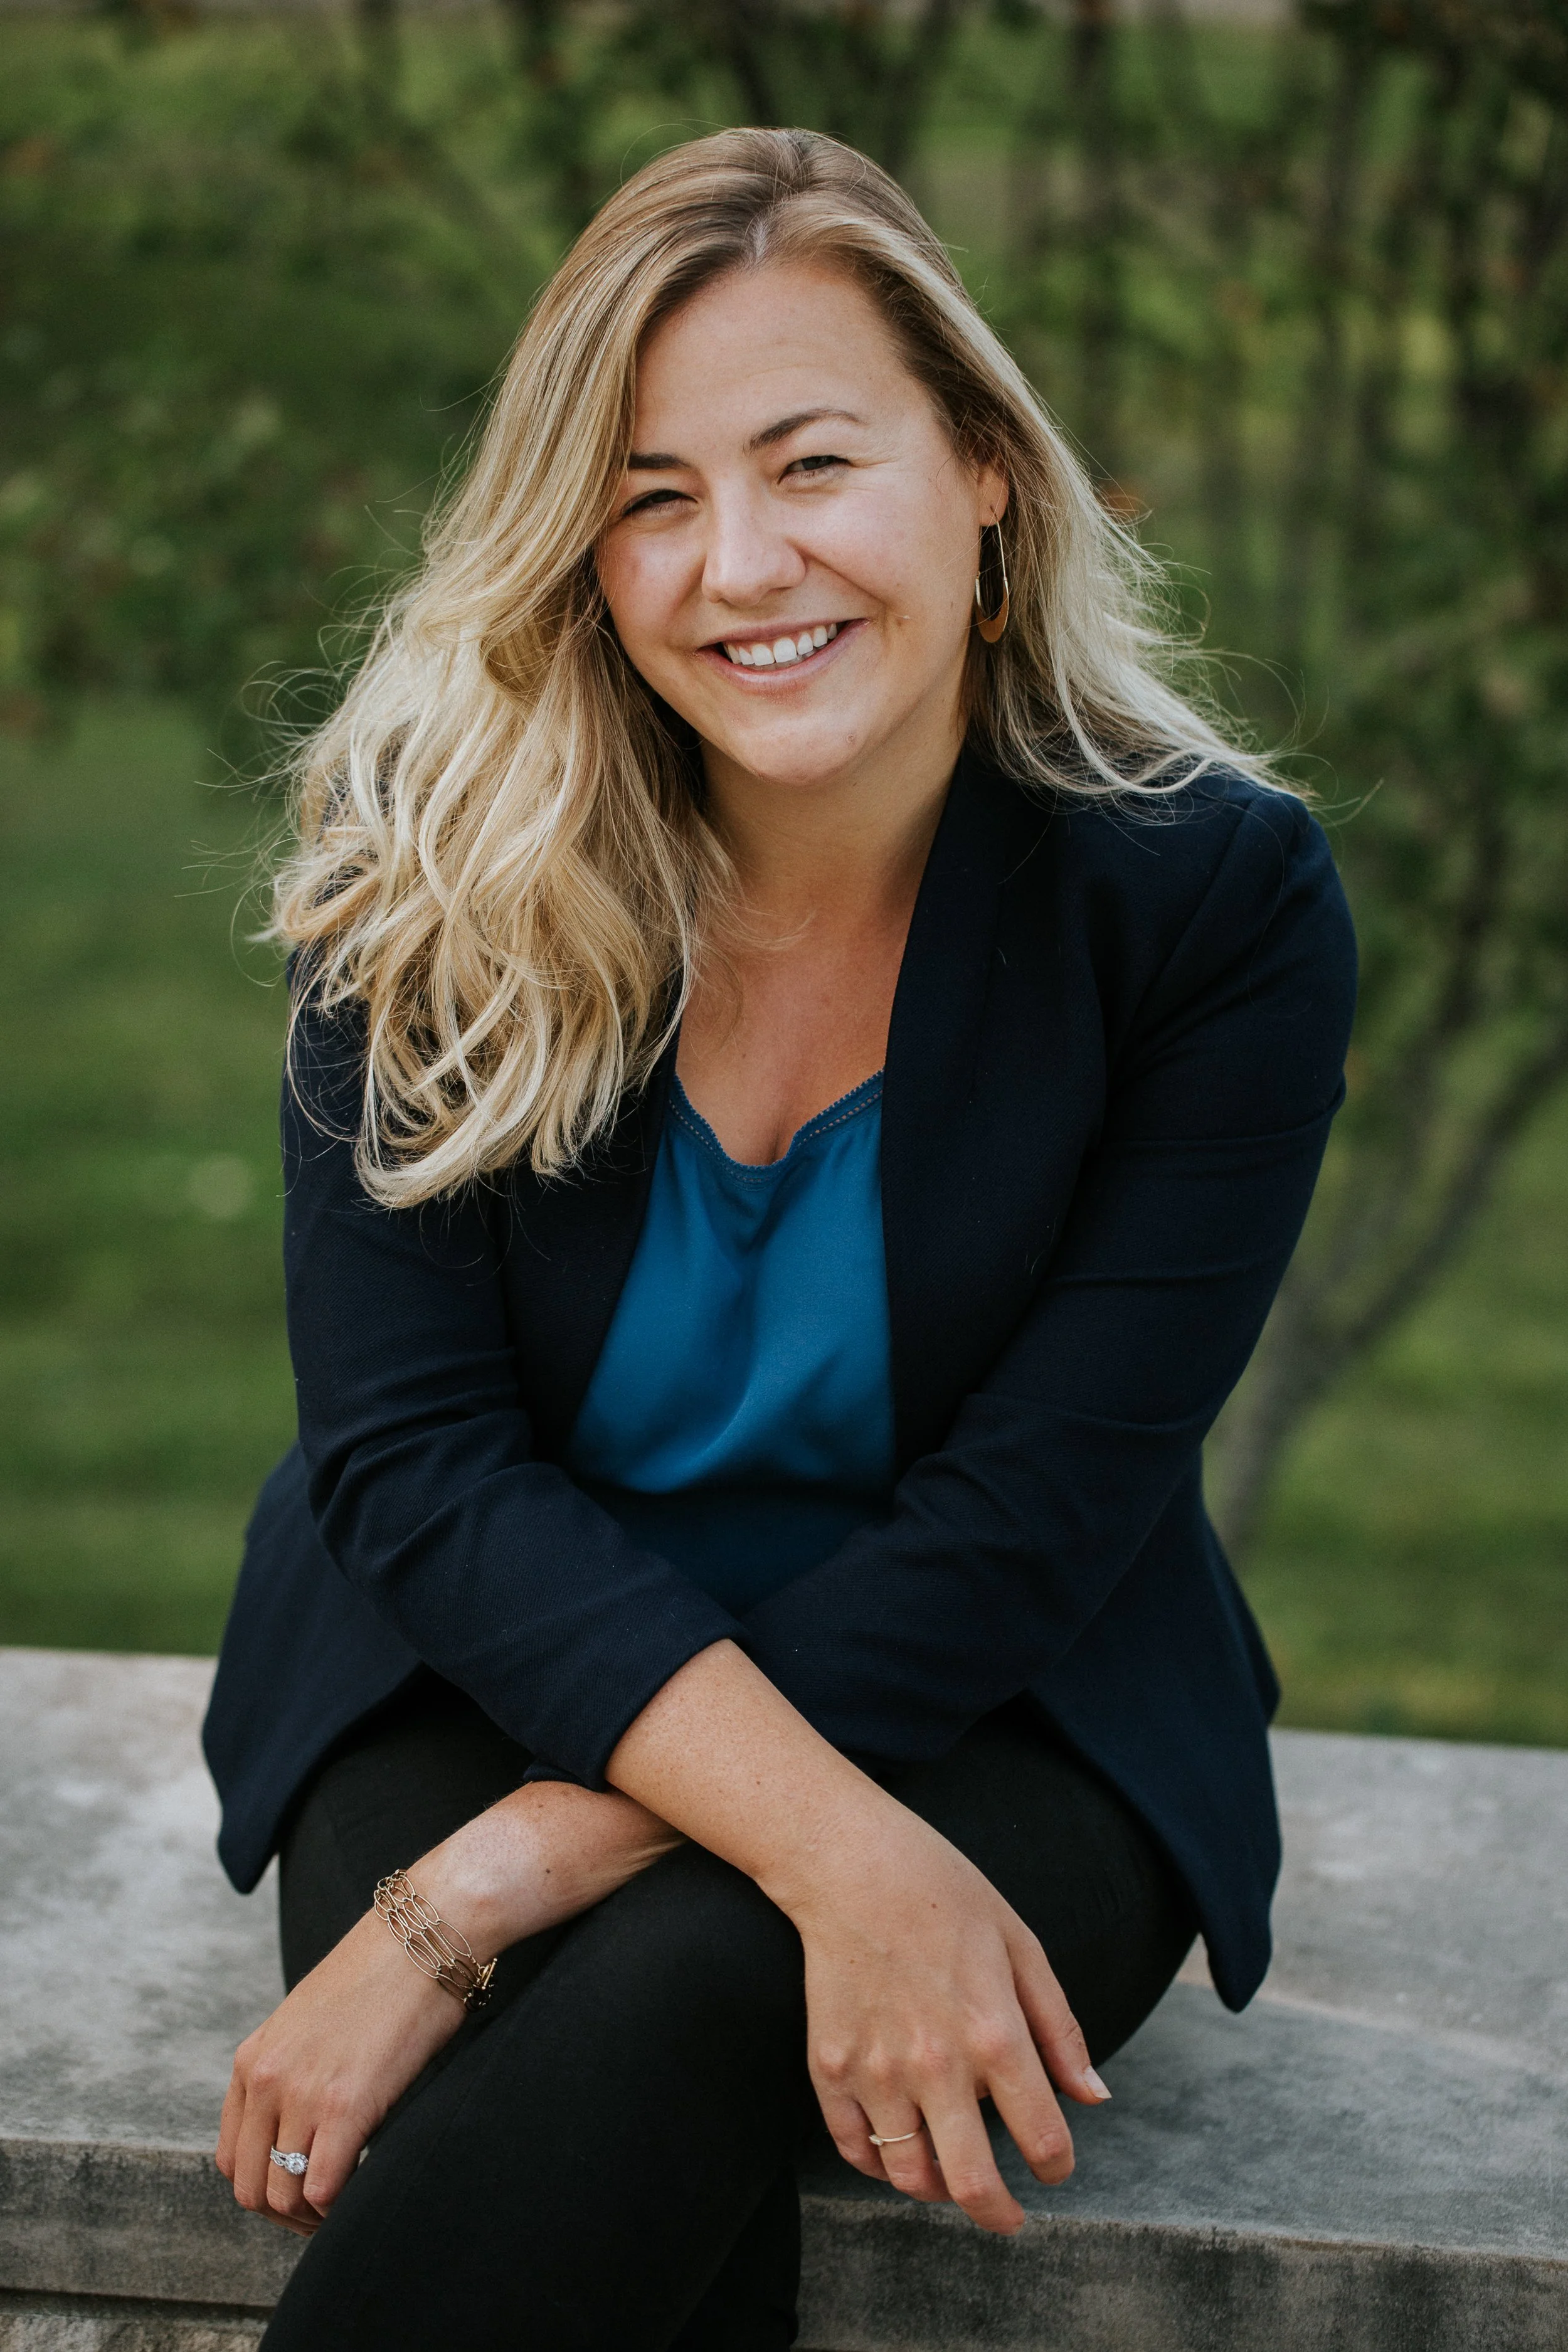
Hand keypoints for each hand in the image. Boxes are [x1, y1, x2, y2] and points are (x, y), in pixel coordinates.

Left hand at [217, 1781, 679, 2231]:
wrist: (426, 1930)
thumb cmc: (384, 1971)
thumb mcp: (312, 2020)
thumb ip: (294, 2070)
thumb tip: (303, 2124)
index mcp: (252, 2058)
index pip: (229, 2157)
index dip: (263, 2185)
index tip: (299, 2187)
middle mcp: (267, 2078)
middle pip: (249, 2186)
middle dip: (284, 2210)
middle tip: (324, 2209)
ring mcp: (303, 2093)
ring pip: (282, 2194)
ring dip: (311, 2214)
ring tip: (345, 2202)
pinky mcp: (346, 2105)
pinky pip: (323, 2188)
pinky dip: (339, 2205)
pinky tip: (364, 2184)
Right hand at [787, 1804, 1108, 2234]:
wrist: (849, 1862)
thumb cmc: (943, 1893)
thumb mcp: (1021, 1944)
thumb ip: (1060, 2028)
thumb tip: (1094, 2098)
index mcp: (995, 2034)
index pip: (1043, 2139)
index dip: (1058, 2167)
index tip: (1056, 2166)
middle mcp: (936, 2065)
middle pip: (974, 2185)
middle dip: (1000, 2214)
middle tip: (1008, 2216)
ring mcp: (877, 2071)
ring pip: (910, 2178)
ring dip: (939, 2191)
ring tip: (952, 2179)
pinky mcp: (830, 2067)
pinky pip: (854, 2150)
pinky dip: (878, 2167)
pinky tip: (899, 2150)